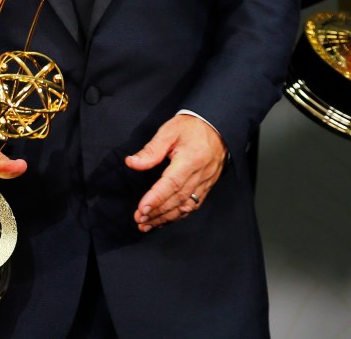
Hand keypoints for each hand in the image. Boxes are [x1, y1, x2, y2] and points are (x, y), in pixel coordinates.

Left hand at [125, 114, 226, 231]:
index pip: (172, 183)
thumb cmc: (192, 127)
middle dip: (157, 212)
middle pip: (177, 199)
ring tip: (147, 224)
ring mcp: (205, 182)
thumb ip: (151, 150)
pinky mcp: (207, 186)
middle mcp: (200, 174)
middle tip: (139, 219)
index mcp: (190, 159)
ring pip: (186, 206)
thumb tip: (132, 163)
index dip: (156, 198)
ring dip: (166, 218)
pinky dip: (178, 215)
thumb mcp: (169, 131)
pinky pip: (193, 205)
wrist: (218, 126)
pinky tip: (165, 219)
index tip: (142, 209)